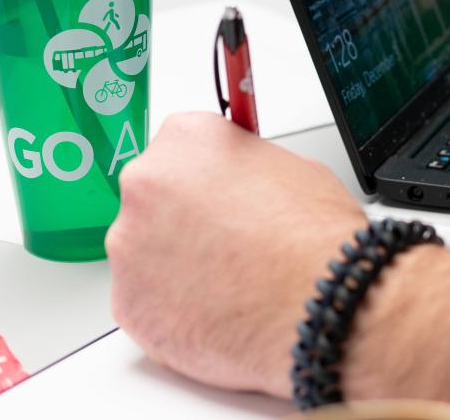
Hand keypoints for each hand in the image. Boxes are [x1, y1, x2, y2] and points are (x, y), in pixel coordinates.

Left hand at [106, 112, 366, 397]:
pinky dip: (170, 309)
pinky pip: (142, 301)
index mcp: (185, 138)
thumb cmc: (314, 239)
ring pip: (142, 252)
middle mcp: (145, 182)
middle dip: (182, 220)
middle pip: (152, 198)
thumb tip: (239, 183)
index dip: (203, 179)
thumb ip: (246, 168)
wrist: (321, 306)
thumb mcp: (292, 168)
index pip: (178, 150)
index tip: (214, 198)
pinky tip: (212, 311)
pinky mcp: (127, 301)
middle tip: (224, 245)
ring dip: (173, 265)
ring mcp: (128, 243)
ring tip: (226, 283)